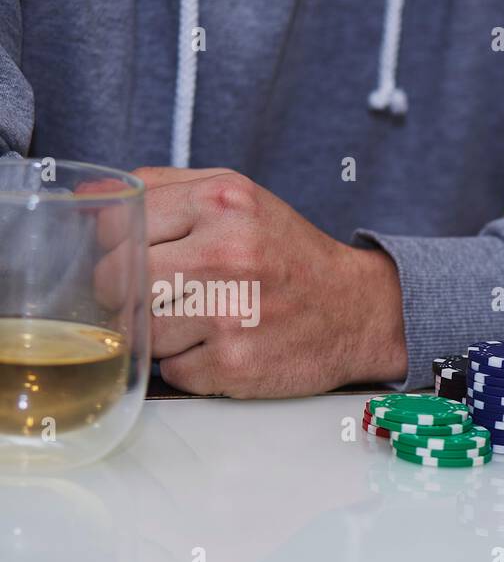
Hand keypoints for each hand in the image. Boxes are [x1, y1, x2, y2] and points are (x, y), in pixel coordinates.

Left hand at [129, 167, 405, 396]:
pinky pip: (174, 372)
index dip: (120, 248)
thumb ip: (163, 188)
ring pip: (140, 331)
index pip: (118, 226)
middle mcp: (227, 254)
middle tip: (171, 296)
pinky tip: (224, 348)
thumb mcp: (238, 199)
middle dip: (133, 294)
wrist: (359, 311)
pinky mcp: (235, 364)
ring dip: (161, 334)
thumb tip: (86, 198)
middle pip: (118, 281)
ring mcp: (229, 313)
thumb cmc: (292, 257)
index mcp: (223, 202)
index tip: (146, 259)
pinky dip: (191, 366)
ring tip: (201, 322)